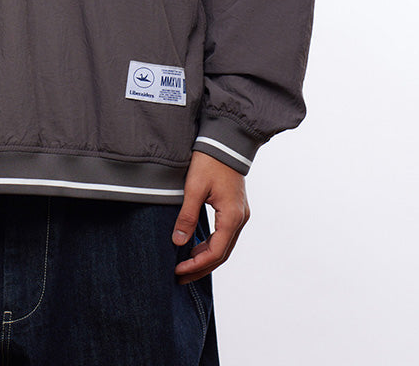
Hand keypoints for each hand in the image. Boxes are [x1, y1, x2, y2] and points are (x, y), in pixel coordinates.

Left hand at [171, 150, 250, 283]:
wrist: (225, 141)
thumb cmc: (210, 161)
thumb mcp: (194, 187)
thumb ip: (187, 216)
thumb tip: (178, 242)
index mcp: (232, 217)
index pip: (215, 252)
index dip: (196, 265)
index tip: (178, 271)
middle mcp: (240, 219)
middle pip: (222, 254)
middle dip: (200, 267)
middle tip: (180, 277)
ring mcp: (240, 214)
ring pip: (224, 246)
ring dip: (206, 258)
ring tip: (185, 267)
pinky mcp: (236, 209)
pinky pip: (225, 235)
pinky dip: (211, 246)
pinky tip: (196, 248)